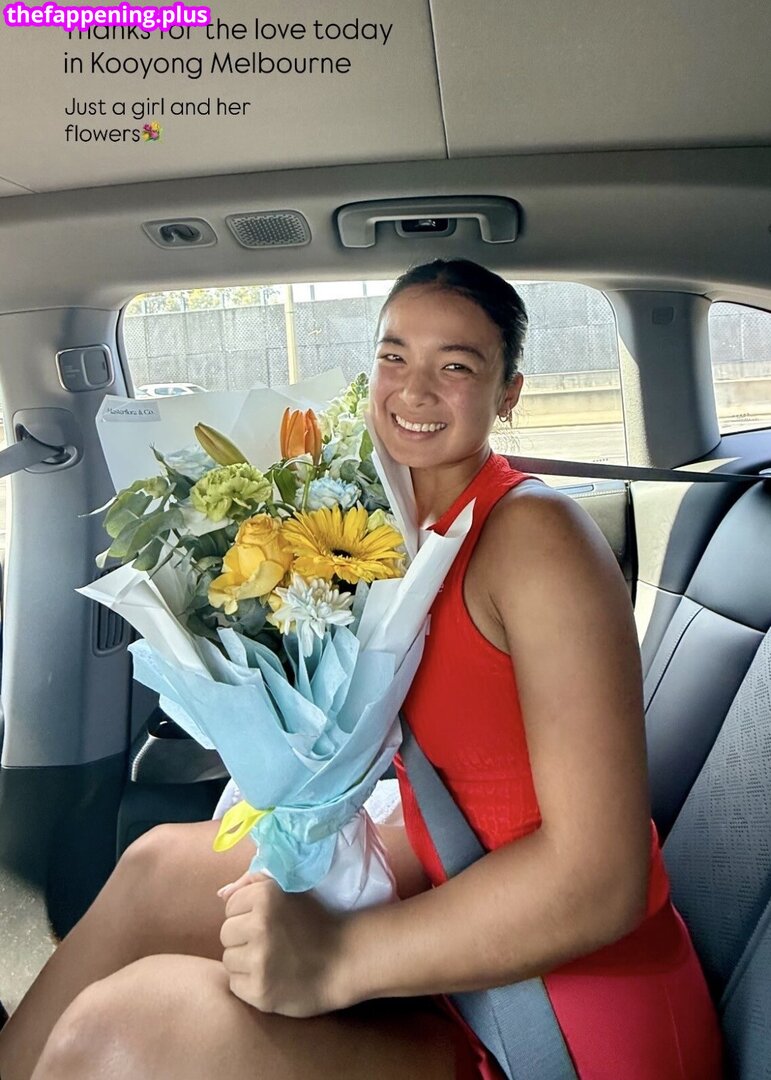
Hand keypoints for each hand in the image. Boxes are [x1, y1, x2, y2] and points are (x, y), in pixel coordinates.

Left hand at [218, 871, 350, 1016]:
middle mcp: (260, 926)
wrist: (344, 961)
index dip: (248, 912)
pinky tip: (272, 977)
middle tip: (271, 940)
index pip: (230, 905)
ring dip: (245, 960)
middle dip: (244, 937)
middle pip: (226, 933)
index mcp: (266, 896)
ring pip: (228, 959)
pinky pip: (235, 984)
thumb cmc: (314, 921)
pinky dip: (249, 982)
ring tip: (271, 959)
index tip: (270, 920)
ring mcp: (259, 961)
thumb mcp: (289, 890)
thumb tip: (221, 894)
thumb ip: (254, 882)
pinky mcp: (260, 991)